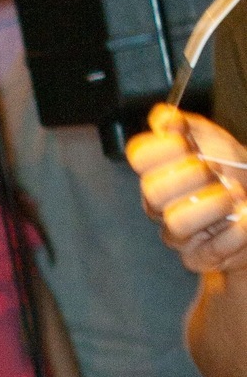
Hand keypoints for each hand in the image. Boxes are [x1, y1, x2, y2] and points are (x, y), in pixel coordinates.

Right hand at [127, 106, 246, 274]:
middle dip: (192, 175)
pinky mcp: (196, 258)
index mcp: (157, 171)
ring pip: (177, 221)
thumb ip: (185, 124)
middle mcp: (159, 204)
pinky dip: (231, 234)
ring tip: (234, 196)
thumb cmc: (232, 169)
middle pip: (153, 191)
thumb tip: (163, 118)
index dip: (164, 146)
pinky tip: (242, 220)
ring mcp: (175, 234)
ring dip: (213, 205)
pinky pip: (206, 251)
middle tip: (216, 172)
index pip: (139, 156)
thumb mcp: (211, 138)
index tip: (185, 140)